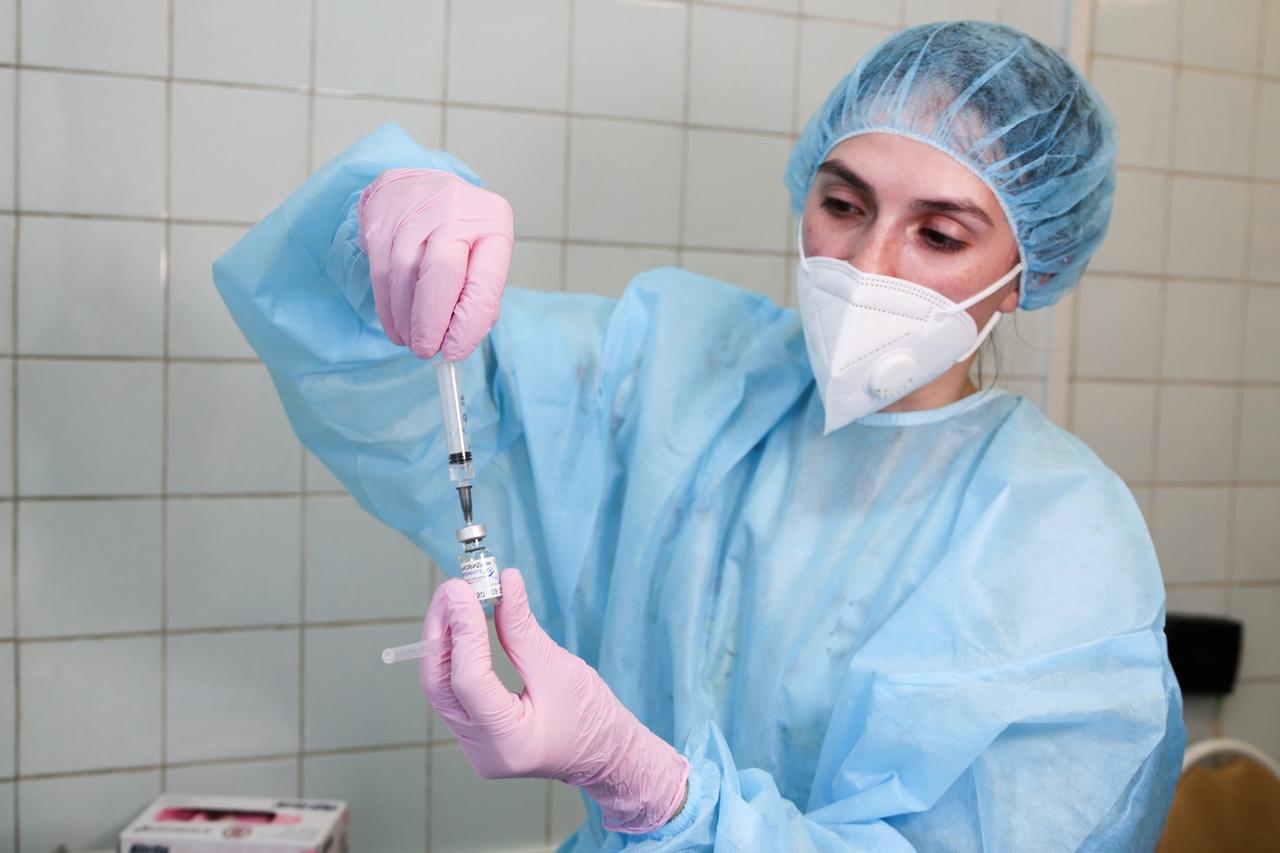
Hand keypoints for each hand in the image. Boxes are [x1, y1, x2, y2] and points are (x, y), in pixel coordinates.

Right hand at [357, 168, 512, 360]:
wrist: (417, 188)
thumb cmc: (458, 233)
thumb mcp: (482, 257)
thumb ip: (477, 297)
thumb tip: (459, 340)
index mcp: (492, 223)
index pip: (485, 278)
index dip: (469, 322)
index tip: (455, 351)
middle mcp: (456, 211)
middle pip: (442, 271)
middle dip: (431, 321)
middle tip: (426, 351)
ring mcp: (415, 212)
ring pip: (405, 274)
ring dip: (406, 319)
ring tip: (412, 341)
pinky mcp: (382, 222)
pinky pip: (382, 273)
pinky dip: (388, 308)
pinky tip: (396, 326)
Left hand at [421, 569, 689, 833]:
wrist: (604, 755)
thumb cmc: (592, 717)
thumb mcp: (558, 667)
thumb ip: (522, 627)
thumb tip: (504, 581)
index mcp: (509, 742)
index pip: (468, 680)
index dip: (464, 630)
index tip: (464, 590)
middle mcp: (482, 752)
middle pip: (441, 685)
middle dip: (442, 632)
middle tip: (453, 589)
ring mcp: (474, 748)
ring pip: (441, 688)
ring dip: (444, 640)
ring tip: (454, 600)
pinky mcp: (474, 737)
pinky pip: (452, 692)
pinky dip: (454, 657)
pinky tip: (459, 627)